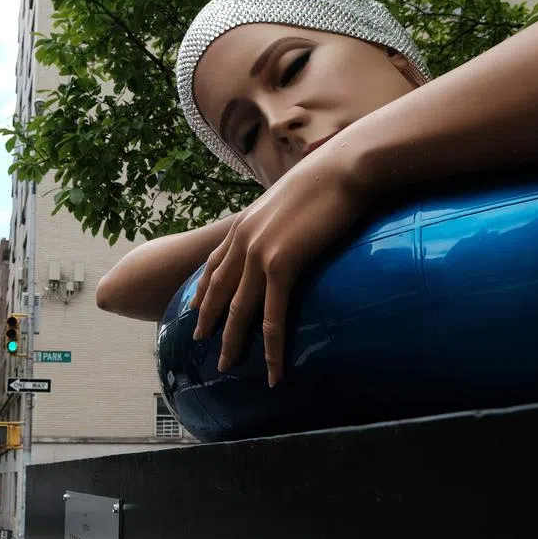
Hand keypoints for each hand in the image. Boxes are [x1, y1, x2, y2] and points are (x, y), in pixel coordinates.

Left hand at [190, 145, 367, 386]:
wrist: (342, 168)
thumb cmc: (328, 178)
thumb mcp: (291, 197)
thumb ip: (281, 217)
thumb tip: (292, 224)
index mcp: (244, 225)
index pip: (215, 264)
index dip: (204, 290)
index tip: (195, 309)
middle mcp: (243, 241)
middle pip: (220, 292)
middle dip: (208, 321)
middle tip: (200, 345)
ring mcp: (258, 255)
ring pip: (239, 311)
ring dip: (233, 343)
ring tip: (227, 367)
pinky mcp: (281, 267)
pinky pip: (272, 318)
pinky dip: (271, 348)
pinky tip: (272, 369)